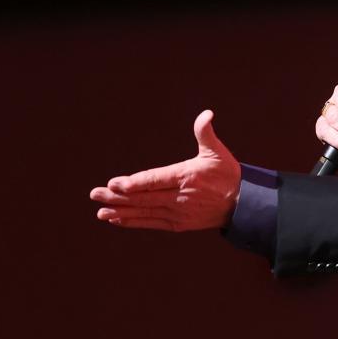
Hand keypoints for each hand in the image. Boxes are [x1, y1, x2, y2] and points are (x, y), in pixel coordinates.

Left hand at [90, 109, 240, 230]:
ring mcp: (178, 213)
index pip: (155, 180)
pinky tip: (116, 219)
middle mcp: (180, 197)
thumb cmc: (227, 174)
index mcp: (186, 177)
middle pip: (143, 198)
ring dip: (120, 211)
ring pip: (144, 212)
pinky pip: (151, 223)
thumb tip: (206, 114)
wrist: (243, 205)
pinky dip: (133, 221)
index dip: (133, 183)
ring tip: (100, 211)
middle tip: (95, 194)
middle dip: (117, 197)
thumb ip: (205, 133)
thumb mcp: (217, 152)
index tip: (114, 183)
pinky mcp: (178, 224)